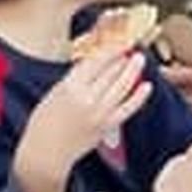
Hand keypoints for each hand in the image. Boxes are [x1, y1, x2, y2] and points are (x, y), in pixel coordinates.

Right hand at [12, 52, 150, 191]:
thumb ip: (76, 78)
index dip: (110, 48)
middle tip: (131, 46)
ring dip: (133, 70)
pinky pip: (127, 109)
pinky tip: (146, 86)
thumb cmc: (44, 121)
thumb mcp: (55, 92)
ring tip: (140, 59)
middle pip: (110, 71)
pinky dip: (138, 97)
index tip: (118, 39)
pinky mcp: (106, 126)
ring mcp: (99, 113)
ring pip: (122, 86)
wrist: (46, 152)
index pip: (95, 61)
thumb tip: (96, 63)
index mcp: (70, 86)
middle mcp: (87, 98)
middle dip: (122, 56)